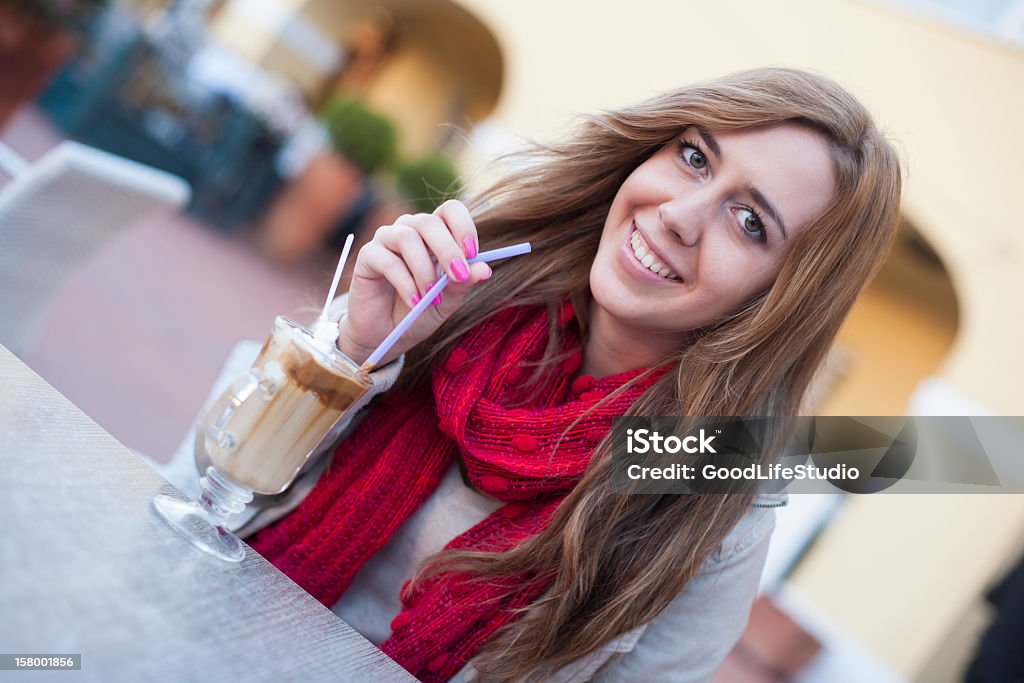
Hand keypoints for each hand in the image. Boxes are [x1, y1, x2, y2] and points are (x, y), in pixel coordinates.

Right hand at [336, 200, 491, 366]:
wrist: (386, 334)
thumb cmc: (419, 312)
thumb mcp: (448, 301)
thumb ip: (463, 283)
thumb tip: (485, 269)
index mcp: (433, 234)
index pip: (450, 210)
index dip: (463, 226)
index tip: (473, 253)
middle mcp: (409, 230)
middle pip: (429, 222)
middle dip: (447, 250)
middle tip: (459, 276)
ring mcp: (386, 240)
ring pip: (407, 237)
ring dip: (424, 269)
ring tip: (432, 297)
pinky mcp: (367, 256)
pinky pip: (387, 260)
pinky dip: (405, 283)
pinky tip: (414, 302)